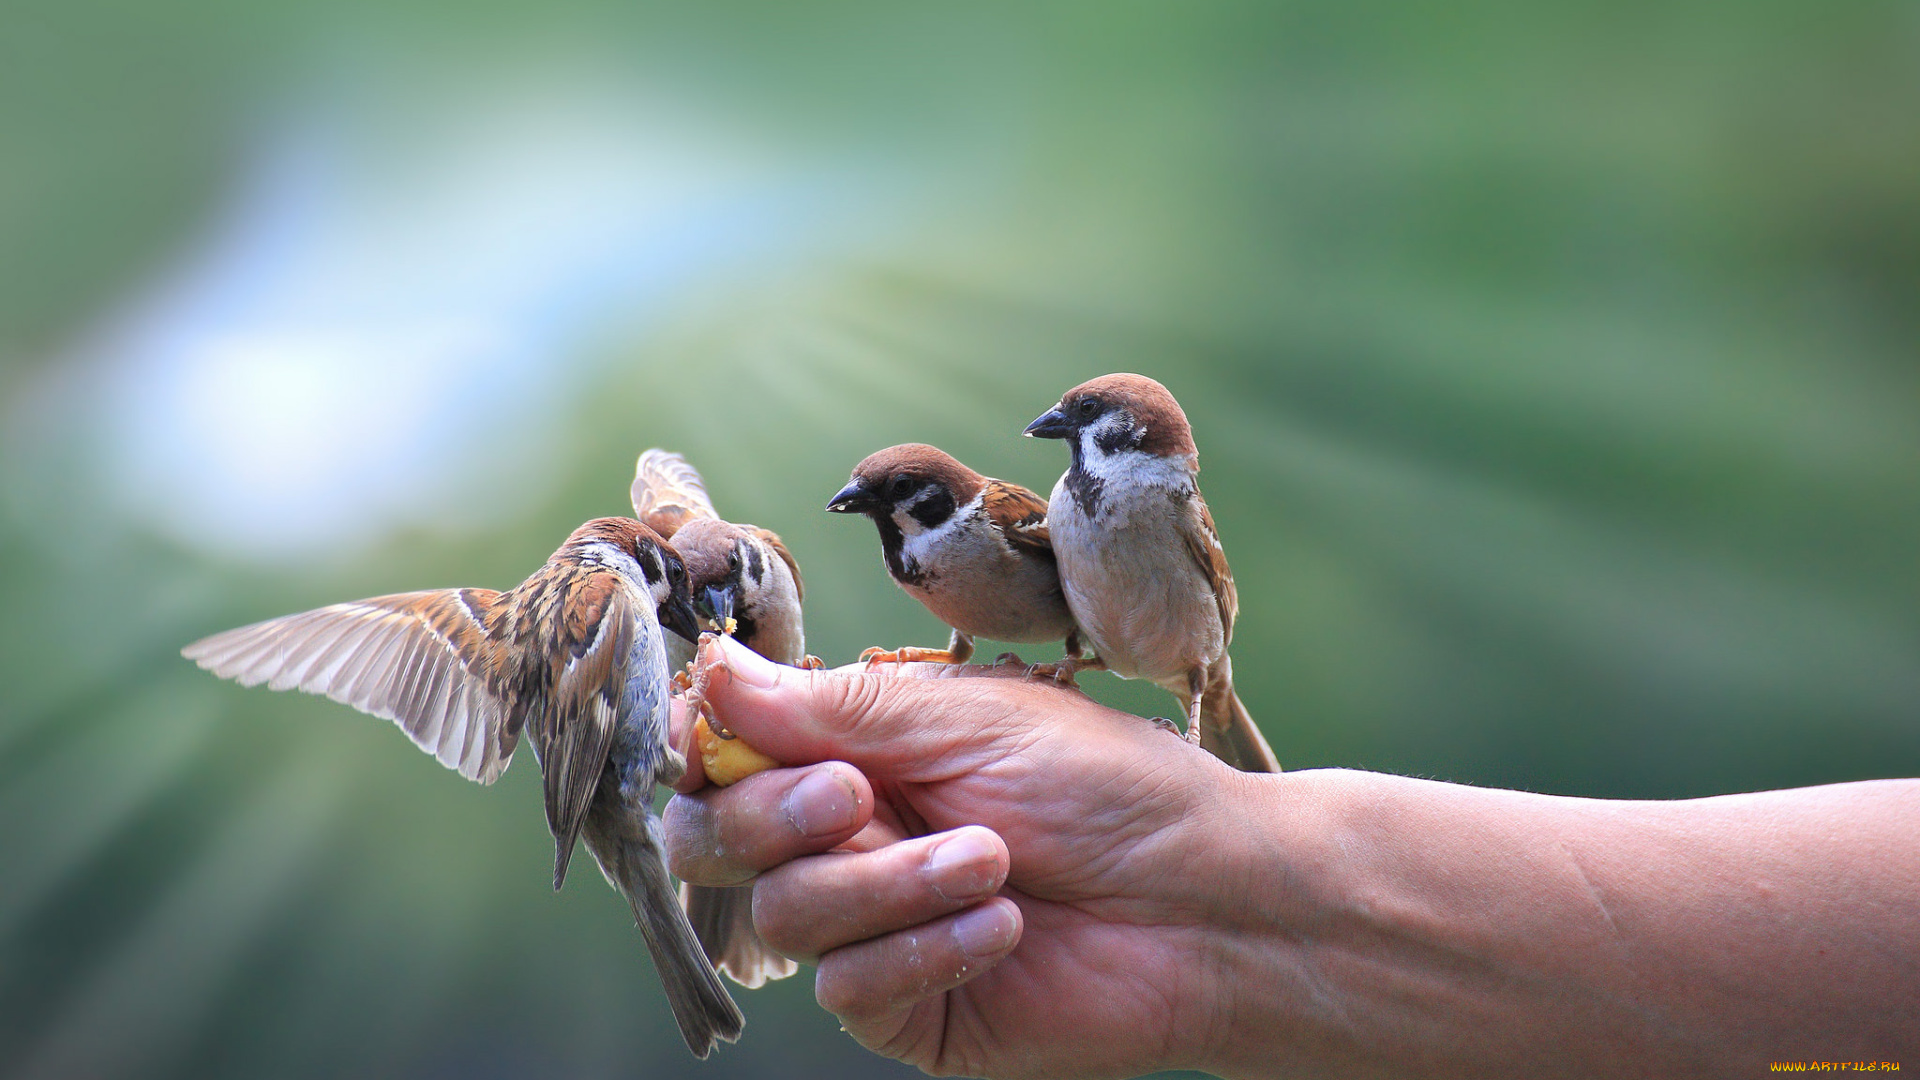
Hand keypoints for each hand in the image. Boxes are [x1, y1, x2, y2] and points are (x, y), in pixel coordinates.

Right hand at [662, 636, 1265, 1078]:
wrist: (1208, 897)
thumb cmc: (1106, 785)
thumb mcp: (964, 718)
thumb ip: (828, 707)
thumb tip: (711, 671)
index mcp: (853, 752)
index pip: (721, 756)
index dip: (703, 750)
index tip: (716, 738)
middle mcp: (847, 838)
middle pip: (715, 840)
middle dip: (772, 816)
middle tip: (856, 796)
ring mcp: (871, 928)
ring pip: (786, 915)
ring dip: (887, 883)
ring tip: (992, 860)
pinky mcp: (906, 1009)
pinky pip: (850, 987)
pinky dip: (925, 947)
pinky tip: (1005, 925)